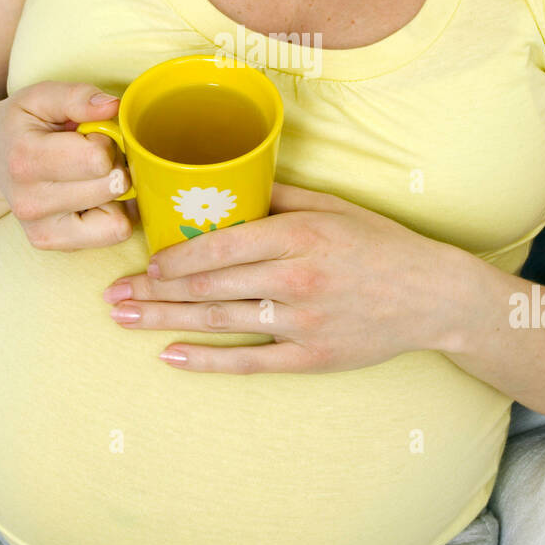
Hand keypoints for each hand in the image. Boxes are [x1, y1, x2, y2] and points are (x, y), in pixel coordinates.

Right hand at [0, 81, 135, 249]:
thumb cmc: (21, 125)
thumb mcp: (41, 97)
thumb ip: (78, 96)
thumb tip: (113, 107)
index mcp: (25, 159)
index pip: (98, 159)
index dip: (104, 141)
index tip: (88, 136)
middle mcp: (29, 202)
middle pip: (112, 187)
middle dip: (113, 166)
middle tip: (90, 157)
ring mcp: (39, 230)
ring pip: (117, 220)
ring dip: (114, 195)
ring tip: (89, 178)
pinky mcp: (50, 245)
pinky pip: (112, 236)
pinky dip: (111, 216)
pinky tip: (90, 199)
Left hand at [102, 182, 477, 372]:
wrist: (433, 296)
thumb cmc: (380, 244)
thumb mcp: (333, 206)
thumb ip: (278, 196)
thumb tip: (226, 183)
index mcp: (299, 235)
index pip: (219, 246)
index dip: (174, 256)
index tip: (145, 259)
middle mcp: (296, 279)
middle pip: (208, 287)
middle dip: (153, 291)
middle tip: (112, 294)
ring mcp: (302, 322)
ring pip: (219, 322)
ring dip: (164, 321)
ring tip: (124, 319)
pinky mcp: (311, 357)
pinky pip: (248, 362)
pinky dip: (206, 360)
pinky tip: (170, 355)